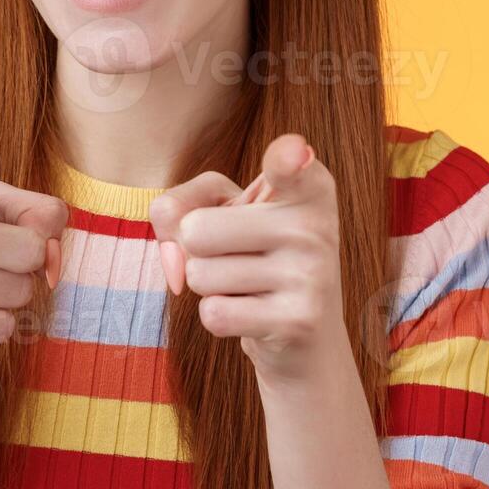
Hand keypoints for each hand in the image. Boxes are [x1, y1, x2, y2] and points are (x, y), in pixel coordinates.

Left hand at [149, 134, 343, 382]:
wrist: (306, 334)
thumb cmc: (254, 256)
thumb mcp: (223, 211)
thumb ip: (180, 204)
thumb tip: (172, 248)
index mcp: (308, 188)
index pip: (288, 163)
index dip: (285, 156)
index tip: (292, 154)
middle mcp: (316, 226)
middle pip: (196, 230)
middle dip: (197, 252)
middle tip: (238, 258)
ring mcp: (311, 274)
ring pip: (199, 275)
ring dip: (210, 288)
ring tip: (248, 287)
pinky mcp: (299, 320)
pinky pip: (214, 314)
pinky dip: (219, 318)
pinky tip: (253, 314)